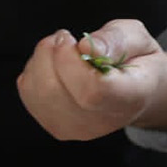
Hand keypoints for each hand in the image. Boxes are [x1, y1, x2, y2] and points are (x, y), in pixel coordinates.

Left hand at [16, 20, 166, 140]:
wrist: (135, 91)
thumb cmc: (136, 60)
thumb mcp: (137, 37)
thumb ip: (115, 39)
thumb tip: (87, 47)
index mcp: (130, 98)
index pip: (92, 91)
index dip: (72, 61)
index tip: (75, 40)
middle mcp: (102, 121)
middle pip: (55, 91)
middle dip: (51, 53)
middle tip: (65, 37)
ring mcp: (76, 129)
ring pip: (38, 92)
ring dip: (41, 60)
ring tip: (60, 50)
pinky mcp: (56, 126)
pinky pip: (29, 94)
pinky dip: (34, 72)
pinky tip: (53, 66)